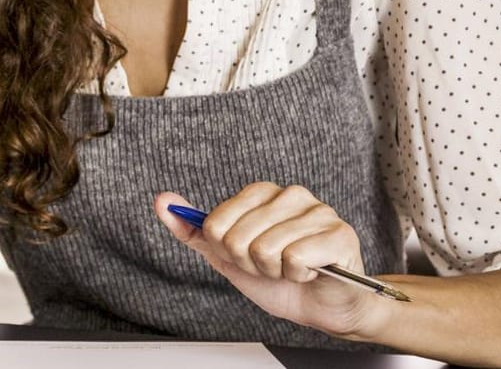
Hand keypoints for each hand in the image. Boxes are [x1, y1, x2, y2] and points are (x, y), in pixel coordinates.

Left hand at [154, 184, 379, 337]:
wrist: (322, 307)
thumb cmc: (278, 279)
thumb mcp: (228, 256)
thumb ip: (194, 230)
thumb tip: (162, 202)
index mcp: (262, 192)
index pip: (216, 224)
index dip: (228, 252)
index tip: (250, 257)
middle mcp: (291, 194)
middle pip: (238, 238)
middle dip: (252, 265)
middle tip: (274, 266)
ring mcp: (318, 211)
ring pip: (266, 249)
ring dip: (277, 272)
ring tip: (294, 269)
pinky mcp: (339, 233)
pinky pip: (295, 258)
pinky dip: (299, 275)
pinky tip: (311, 271)